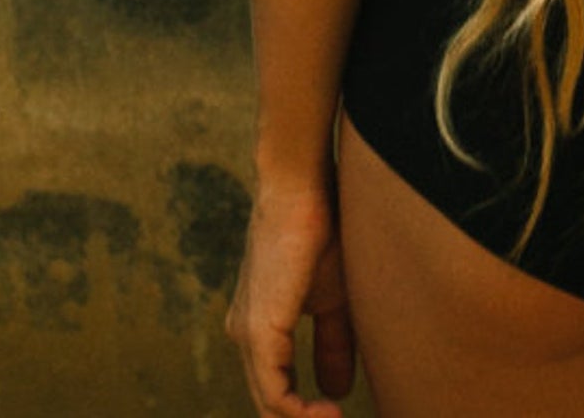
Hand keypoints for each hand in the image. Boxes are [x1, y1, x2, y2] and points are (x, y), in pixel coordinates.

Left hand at [227, 183, 355, 417]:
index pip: (277, 386)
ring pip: (269, 402)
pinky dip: (300, 413)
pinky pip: (274, 393)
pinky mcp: (258, 332)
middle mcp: (245, 335)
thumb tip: (338, 388)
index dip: (307, 410)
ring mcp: (247, 335)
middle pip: (270, 401)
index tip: (338, 415)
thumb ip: (333, 343)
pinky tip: (329, 412)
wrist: (302, 189)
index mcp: (259, 327)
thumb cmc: (321, 230)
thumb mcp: (334, 296)